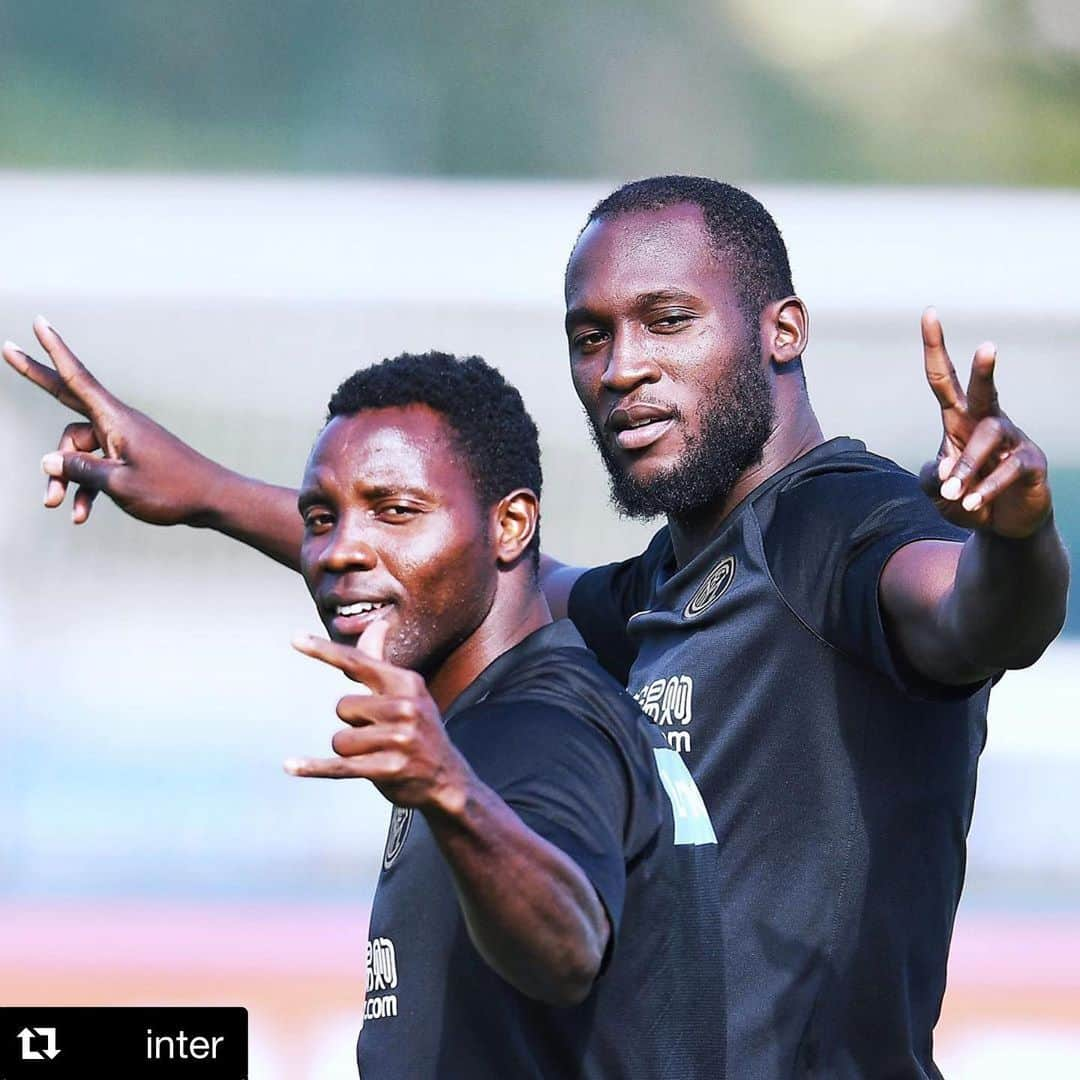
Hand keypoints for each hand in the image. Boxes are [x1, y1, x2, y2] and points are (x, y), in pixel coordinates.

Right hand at [3, 317, 219, 524]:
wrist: (212, 500)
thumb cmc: (171, 491)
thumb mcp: (119, 484)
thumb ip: (81, 470)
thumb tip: (48, 461)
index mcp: (116, 420)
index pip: (76, 378)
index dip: (54, 351)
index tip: (39, 323)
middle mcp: (117, 424)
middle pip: (67, 400)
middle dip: (37, 379)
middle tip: (6, 350)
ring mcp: (123, 441)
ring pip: (78, 451)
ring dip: (66, 478)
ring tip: (55, 506)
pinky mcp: (129, 459)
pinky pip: (96, 468)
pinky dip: (87, 490)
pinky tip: (81, 516)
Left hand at [286, 620, 473, 814]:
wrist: (447, 777)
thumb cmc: (419, 730)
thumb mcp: (407, 692)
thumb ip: (381, 661)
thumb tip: (377, 625)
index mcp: (407, 683)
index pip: (357, 662)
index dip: (324, 651)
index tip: (295, 638)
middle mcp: (406, 708)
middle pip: (342, 707)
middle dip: (353, 722)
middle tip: (380, 733)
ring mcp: (399, 739)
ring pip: (339, 740)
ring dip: (350, 750)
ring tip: (377, 753)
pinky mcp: (388, 769)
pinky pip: (339, 766)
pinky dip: (313, 768)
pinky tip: (291, 765)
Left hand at [918, 308, 1051, 538]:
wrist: (1000, 525)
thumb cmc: (963, 497)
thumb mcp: (936, 490)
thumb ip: (930, 477)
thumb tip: (942, 470)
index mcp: (958, 420)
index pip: (943, 379)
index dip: (935, 347)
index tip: (930, 312)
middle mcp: (986, 422)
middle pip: (983, 391)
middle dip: (985, 370)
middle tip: (988, 347)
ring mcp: (1011, 441)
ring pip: (988, 437)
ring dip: (967, 466)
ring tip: (952, 491)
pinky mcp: (1030, 464)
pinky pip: (1009, 469)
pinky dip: (986, 487)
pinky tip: (973, 503)